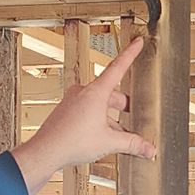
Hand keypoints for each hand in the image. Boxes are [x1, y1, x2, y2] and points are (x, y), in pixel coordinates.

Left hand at [11, 34, 156, 194]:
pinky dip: (99, 120)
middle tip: (134, 115)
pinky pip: (88, 111)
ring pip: (100, 104)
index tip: (137, 42)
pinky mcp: (67, 111)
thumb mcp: (109, 142)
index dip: (130, 54)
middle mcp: (83, 92)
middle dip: (124, 105)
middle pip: (112, 93)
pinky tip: (102, 137)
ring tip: (119, 135)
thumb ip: (132, 144)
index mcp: (96, 92)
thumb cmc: (71, 142)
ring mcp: (73, 101)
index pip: (118, 67)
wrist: (46, 151)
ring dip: (111, 117)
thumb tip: (148, 148)